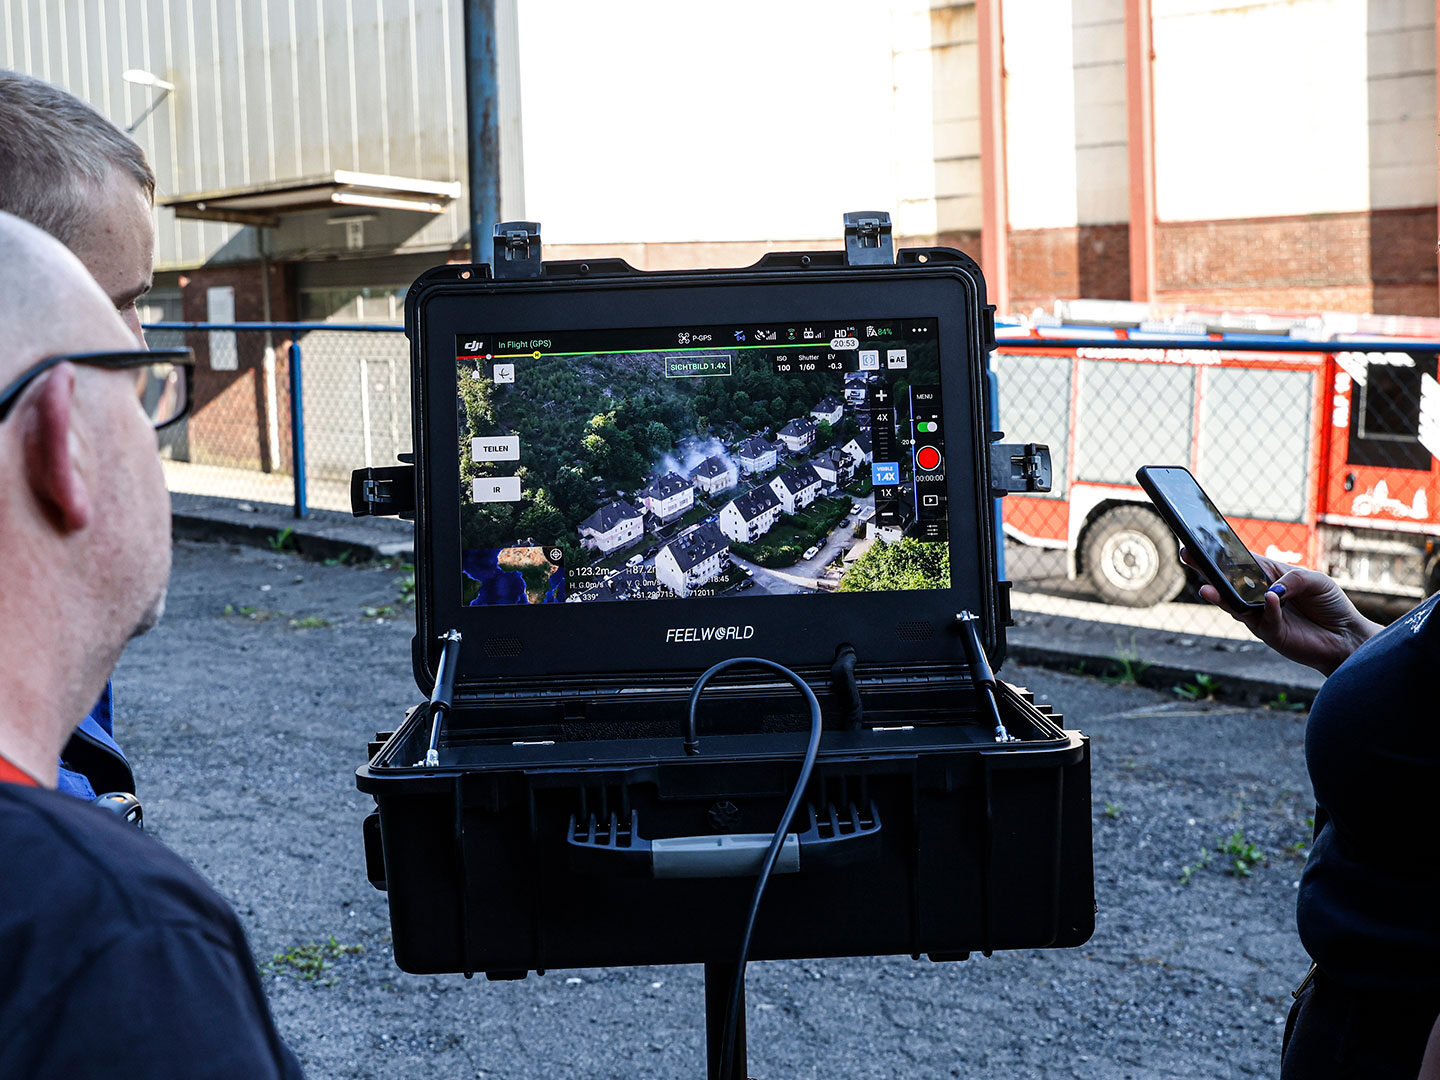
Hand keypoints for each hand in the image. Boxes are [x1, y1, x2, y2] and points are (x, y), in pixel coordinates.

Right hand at [1180, 548, 1382, 675]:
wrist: (1346, 637)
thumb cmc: (1330, 604)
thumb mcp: (1316, 580)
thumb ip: (1294, 579)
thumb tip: (1270, 590)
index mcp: (1267, 576)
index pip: (1240, 563)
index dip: (1221, 554)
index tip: (1200, 543)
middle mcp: (1258, 596)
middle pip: (1228, 583)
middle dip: (1207, 571)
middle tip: (1189, 557)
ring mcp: (1260, 616)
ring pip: (1234, 605)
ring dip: (1221, 597)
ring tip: (1207, 589)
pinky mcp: (1270, 634)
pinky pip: (1263, 620)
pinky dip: (1268, 608)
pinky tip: (1270, 598)